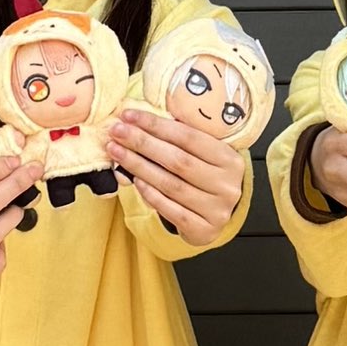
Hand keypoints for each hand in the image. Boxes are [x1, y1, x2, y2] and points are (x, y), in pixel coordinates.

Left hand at [107, 105, 246, 244]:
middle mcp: (226, 184)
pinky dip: (149, 193)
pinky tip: (134, 179)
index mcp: (229, 159)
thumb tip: (142, 119)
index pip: (189, 136)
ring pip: (170, 185)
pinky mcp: (203, 230)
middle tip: (117, 131)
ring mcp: (216, 209)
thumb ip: (182, 139)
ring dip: (139, 166)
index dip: (156, 125)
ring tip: (117, 152)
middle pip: (178, 160)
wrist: (219, 215)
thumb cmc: (207, 178)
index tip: (130, 115)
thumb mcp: (204, 155)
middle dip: (143, 143)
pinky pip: (170, 209)